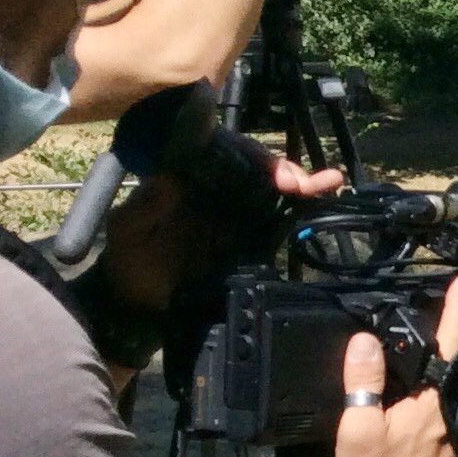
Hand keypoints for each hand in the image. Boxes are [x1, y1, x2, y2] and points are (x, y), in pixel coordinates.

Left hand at [97, 154, 347, 314]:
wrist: (137, 303)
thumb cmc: (128, 259)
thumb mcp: (128, 229)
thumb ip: (146, 206)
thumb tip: (170, 179)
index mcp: (186, 175)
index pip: (224, 153)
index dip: (251, 157)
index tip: (271, 173)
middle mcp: (214, 187)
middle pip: (256, 169)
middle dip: (284, 172)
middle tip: (305, 185)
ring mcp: (234, 212)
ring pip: (272, 190)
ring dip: (302, 184)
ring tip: (330, 181)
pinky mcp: (248, 238)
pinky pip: (276, 220)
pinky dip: (299, 211)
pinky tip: (324, 200)